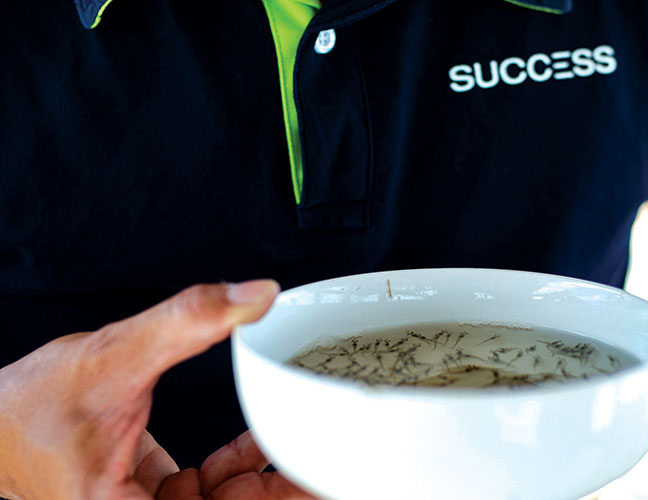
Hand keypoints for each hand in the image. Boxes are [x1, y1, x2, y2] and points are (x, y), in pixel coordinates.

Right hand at [0, 280, 306, 499]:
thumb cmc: (27, 405)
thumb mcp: (117, 355)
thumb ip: (188, 321)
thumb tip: (255, 295)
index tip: (314, 482)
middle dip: (269, 487)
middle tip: (315, 461)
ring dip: (250, 475)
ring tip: (288, 445)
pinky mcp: (139, 494)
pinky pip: (196, 490)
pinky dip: (223, 466)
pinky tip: (247, 443)